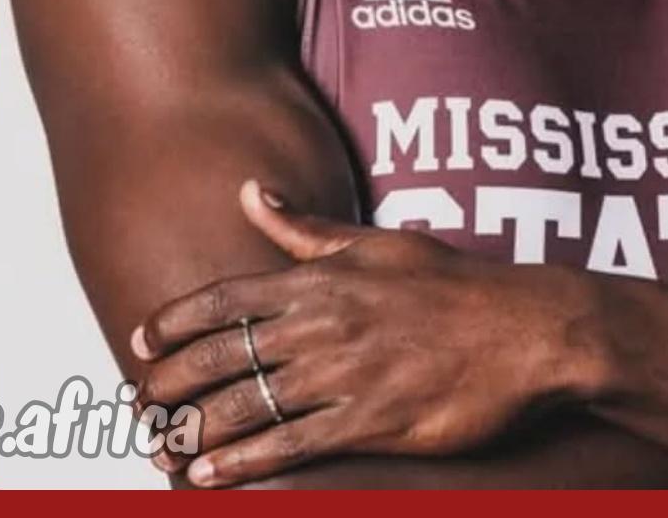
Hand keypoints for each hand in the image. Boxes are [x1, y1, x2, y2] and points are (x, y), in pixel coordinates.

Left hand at [131, 180, 599, 486]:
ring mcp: (344, 375)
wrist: (528, 331)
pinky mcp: (371, 422)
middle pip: (221, 354)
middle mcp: (320, 325)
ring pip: (247, 404)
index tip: (141, 340)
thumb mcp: (374, 243)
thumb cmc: (453, 284)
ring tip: (161, 445)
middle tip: (139, 400)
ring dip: (196, 428)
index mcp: (317, 279)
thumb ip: (305, 228)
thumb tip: (251, 193)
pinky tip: (210, 475)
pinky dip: (244, 462)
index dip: (175, 321)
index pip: (224, 298)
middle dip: (171, 380)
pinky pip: (291, 445)